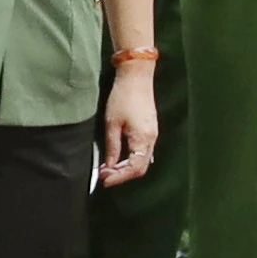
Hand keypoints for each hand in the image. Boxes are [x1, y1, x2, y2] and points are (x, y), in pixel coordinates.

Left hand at [100, 66, 158, 182]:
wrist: (136, 77)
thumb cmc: (123, 97)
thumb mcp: (112, 124)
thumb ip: (112, 147)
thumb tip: (109, 166)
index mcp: (143, 139)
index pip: (134, 168)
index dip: (119, 177)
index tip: (104, 180)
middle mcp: (151, 139)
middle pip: (140, 168)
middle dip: (122, 175)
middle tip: (104, 175)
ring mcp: (152, 135)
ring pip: (142, 161)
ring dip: (125, 168)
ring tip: (108, 168)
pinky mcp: (150, 131)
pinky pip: (142, 152)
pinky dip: (130, 159)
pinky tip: (118, 158)